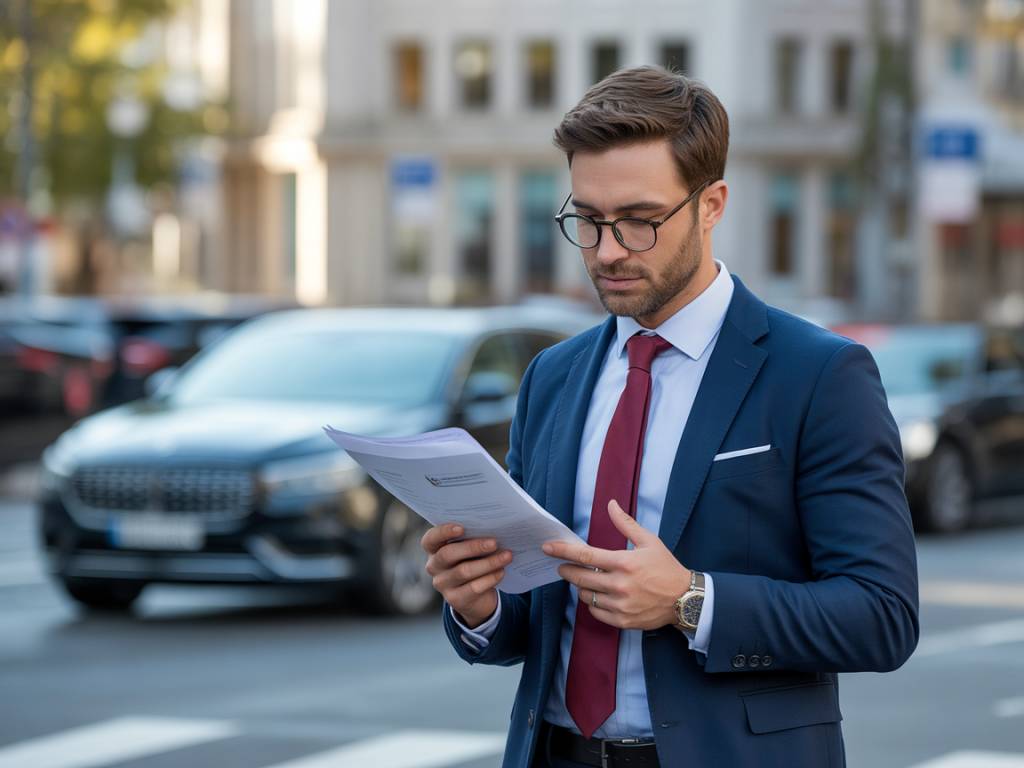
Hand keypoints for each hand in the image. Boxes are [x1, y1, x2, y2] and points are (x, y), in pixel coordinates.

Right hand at [421, 522, 512, 627]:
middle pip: (448, 554)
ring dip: (488, 562)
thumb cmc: (473, 561)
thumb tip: (494, 528)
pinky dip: (490, 578)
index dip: (443, 532)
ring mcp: (443, 585)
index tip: (462, 528)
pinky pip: (474, 587)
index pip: (430, 539)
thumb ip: (473, 538)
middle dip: (473, 547)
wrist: (476, 596)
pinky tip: (501, 571)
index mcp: (434, 549)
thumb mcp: (469, 549)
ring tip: (507, 556)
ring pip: (464, 571)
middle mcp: (434, 567)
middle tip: (494, 542)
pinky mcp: (455, 600)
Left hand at [542, 500, 690, 630]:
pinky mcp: (623, 621)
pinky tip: (597, 596)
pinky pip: (596, 612)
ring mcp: (620, 605)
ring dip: (581, 587)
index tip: (548, 548)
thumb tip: (611, 504)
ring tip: (585, 580)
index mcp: (624, 563)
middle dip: (567, 570)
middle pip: (581, 578)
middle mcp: (620, 585)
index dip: (563, 551)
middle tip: (562, 566)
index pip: (586, 556)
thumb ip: (626, 524)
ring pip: (586, 597)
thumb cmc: (666, 567)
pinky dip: (592, 604)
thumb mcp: (649, 541)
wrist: (686, 599)